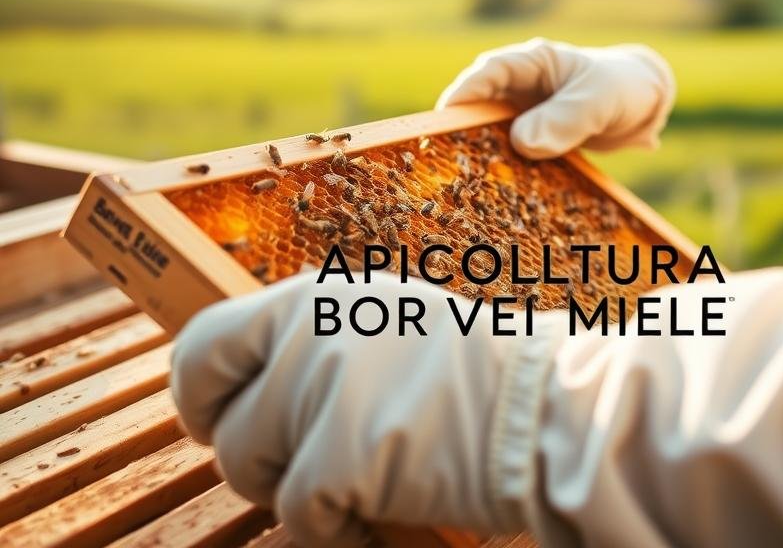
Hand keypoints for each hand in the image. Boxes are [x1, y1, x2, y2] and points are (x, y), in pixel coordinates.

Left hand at [170, 274, 558, 545]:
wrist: (545, 407)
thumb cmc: (479, 374)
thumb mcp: (388, 325)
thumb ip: (319, 342)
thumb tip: (255, 384)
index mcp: (317, 298)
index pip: (204, 343)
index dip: (197, 394)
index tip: (215, 421)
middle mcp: (307, 334)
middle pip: (222, 422)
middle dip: (251, 458)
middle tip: (297, 473)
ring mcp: (320, 392)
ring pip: (252, 471)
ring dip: (297, 493)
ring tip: (358, 486)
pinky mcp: (339, 454)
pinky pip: (300, 515)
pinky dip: (336, 529)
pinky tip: (382, 513)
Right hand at [437, 38, 675, 158]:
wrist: (646, 104)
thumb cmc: (623, 88)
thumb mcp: (599, 100)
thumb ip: (566, 118)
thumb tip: (523, 143)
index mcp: (533, 63)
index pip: (488, 72)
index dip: (464, 94)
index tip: (445, 119)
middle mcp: (522, 86)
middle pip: (480, 105)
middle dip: (462, 128)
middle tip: (444, 157)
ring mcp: (526, 113)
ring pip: (493, 131)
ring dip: (482, 152)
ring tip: (466, 180)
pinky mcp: (535, 137)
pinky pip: (513, 151)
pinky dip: (506, 168)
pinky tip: (499, 192)